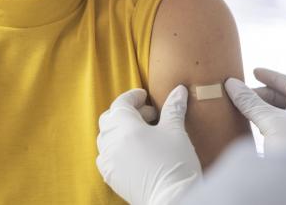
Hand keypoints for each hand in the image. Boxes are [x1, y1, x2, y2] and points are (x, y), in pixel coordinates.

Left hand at [96, 86, 201, 204]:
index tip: (144, 96)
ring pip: (106, 138)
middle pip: (110, 119)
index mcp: (124, 126)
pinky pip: (107, 157)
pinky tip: (135, 153)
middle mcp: (110, 142)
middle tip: (149, 116)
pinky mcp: (111, 178)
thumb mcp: (176, 131)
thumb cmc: (174, 163)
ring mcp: (108, 162)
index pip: (121, 103)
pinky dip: (117, 150)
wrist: (172, 199)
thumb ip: (174, 108)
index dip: (133, 97)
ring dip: (121, 131)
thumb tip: (179, 90)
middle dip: (127, 113)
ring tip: (143, 135)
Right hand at [225, 68, 285, 154]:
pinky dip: (263, 123)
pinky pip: (276, 129)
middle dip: (262, 94)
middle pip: (283, 99)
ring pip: (278, 115)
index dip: (272, 76)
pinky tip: (250, 125)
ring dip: (261, 109)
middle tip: (242, 94)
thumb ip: (249, 102)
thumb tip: (231, 83)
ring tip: (243, 107)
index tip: (254, 71)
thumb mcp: (268, 120)